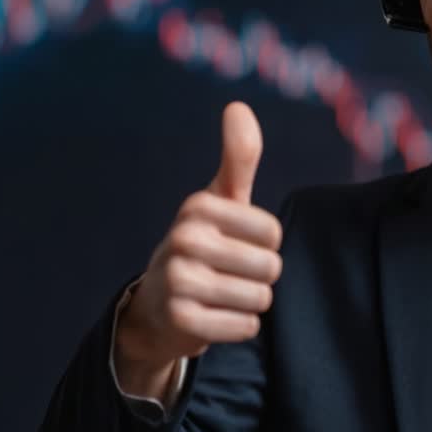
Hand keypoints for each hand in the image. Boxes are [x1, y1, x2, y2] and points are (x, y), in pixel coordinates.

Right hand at [114, 102, 282, 395]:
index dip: (264, 244)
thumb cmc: (205, 244)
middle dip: (259, 277)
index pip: (273, 232)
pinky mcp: (181, 321)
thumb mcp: (222, 200)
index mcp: (198, 207)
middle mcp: (184, 239)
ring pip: (260, 299)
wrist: (158, 307)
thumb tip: (238, 106)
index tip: (237, 244)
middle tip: (229, 274)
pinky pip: (245, 326)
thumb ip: (238, 157)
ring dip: (250, 302)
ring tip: (223, 295)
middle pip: (270, 267)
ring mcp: (179, 281)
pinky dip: (239, 326)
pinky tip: (215, 317)